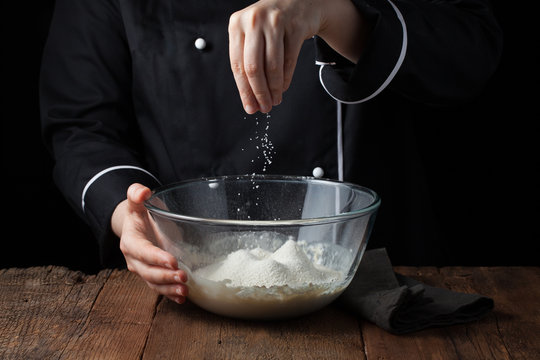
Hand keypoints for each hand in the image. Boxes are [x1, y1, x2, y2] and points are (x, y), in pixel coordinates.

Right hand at [112, 183, 188, 303]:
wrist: (136, 226)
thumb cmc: (140, 213)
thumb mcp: (137, 202)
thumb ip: (136, 194)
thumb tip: (142, 191)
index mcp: (131, 242)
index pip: (143, 252)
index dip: (156, 257)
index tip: (172, 260)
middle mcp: (135, 260)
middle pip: (149, 272)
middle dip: (165, 277)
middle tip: (183, 277)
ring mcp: (144, 270)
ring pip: (154, 284)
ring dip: (169, 289)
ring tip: (184, 290)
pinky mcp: (153, 276)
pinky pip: (160, 289)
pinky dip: (171, 295)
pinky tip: (183, 298)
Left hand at [228, 0, 367, 113]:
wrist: (300, 2)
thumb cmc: (271, 25)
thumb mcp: (252, 35)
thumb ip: (247, 60)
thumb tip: (250, 99)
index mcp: (236, 24)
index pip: (237, 65)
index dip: (244, 91)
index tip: (250, 108)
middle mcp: (253, 20)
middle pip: (253, 68)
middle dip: (259, 93)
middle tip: (265, 108)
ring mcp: (275, 21)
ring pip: (272, 66)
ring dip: (274, 89)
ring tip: (275, 100)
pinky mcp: (295, 26)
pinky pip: (290, 60)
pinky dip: (286, 79)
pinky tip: (283, 88)